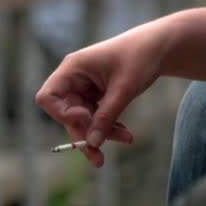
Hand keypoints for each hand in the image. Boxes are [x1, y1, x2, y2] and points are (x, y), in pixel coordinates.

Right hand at [35, 26, 163, 166]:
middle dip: (84, 134)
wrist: (158, 47)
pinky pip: (94, 118)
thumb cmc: (140, 58)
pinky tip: (124, 133)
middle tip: (99, 157)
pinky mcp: (94, 95)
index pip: (48, 97)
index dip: (61, 113)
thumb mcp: (124, 88)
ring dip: (100, 133)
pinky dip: (107, 127)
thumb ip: (106, 116)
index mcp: (72, 69)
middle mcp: (73, 79)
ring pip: (82, 120)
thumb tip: (92, 143)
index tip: (85, 117)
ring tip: (126, 138)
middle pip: (66, 115)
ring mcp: (83, 88)